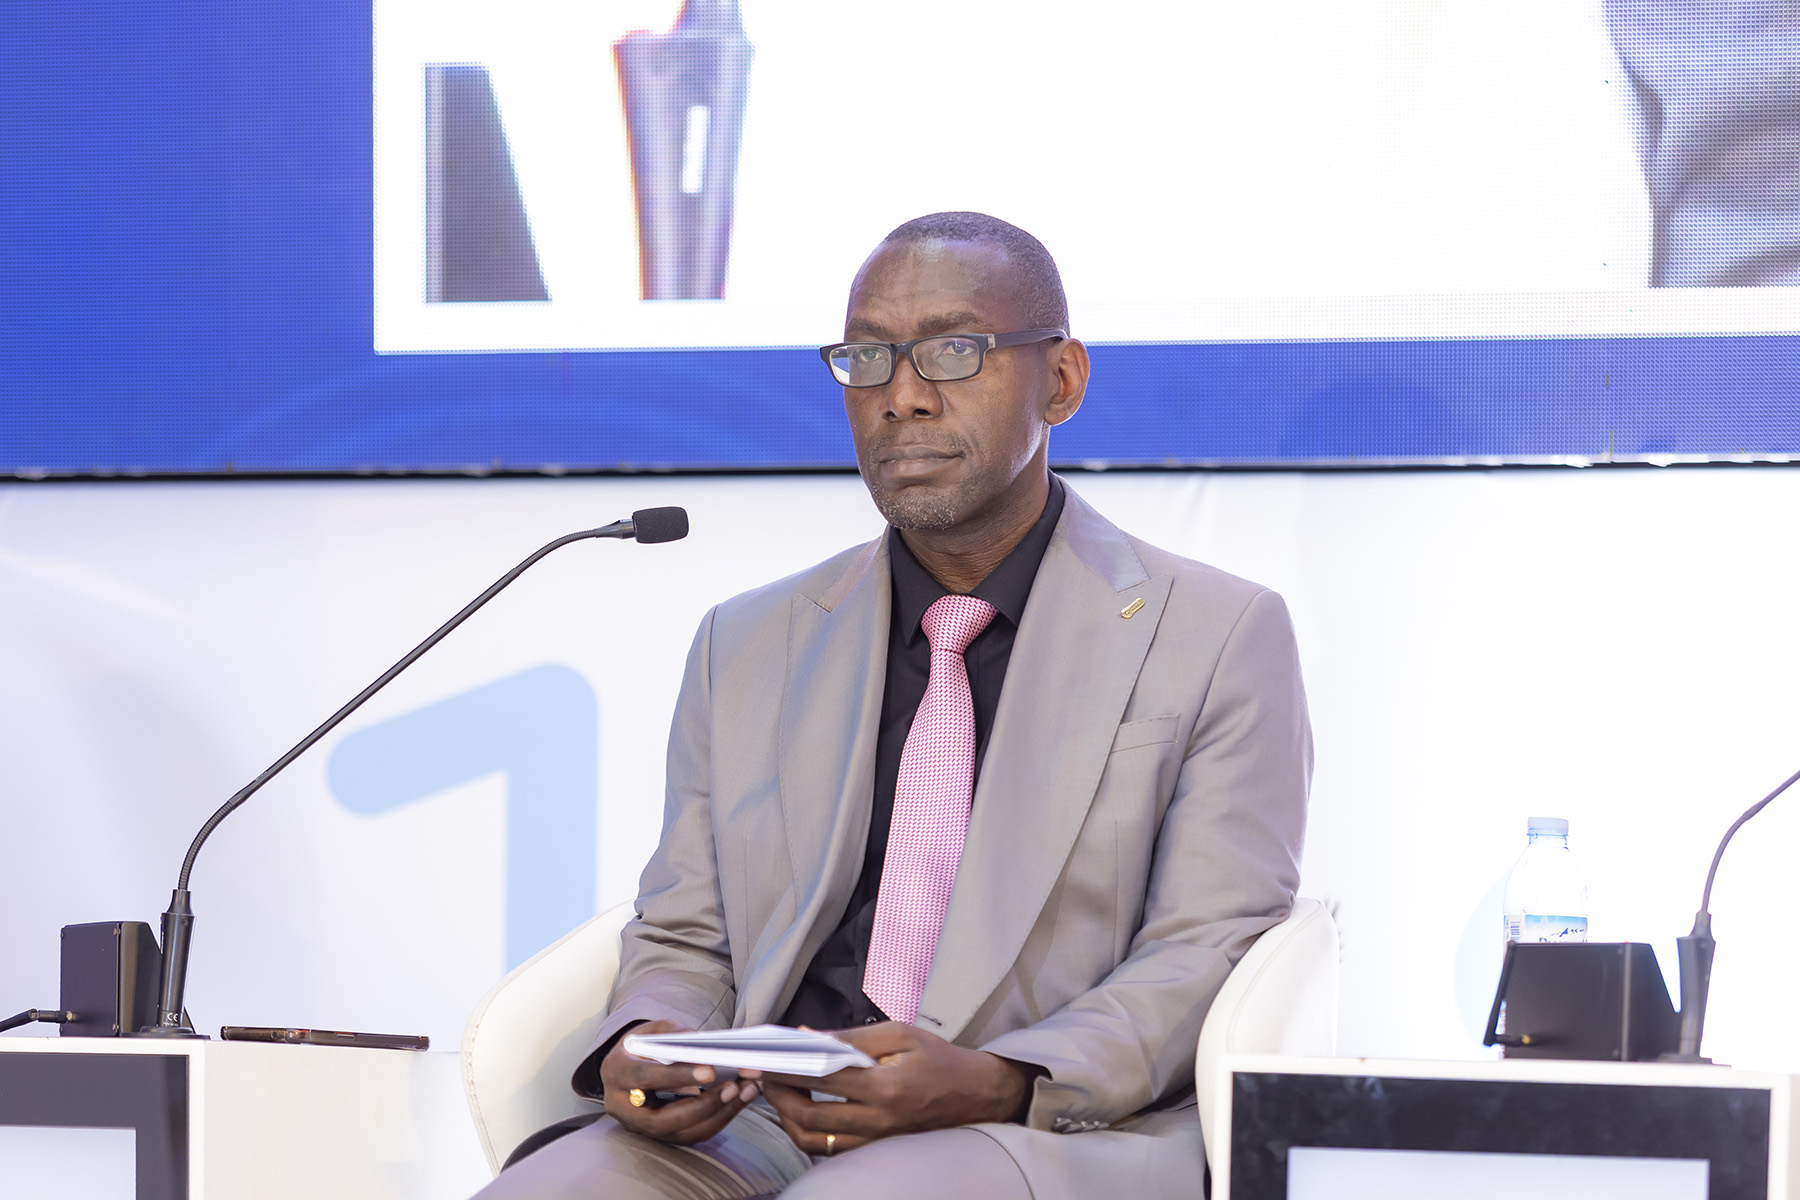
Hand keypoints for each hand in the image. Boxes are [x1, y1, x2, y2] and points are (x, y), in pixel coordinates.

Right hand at [600, 1020, 761, 1143]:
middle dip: (702, 1105)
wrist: (628, 1065)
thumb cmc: (643, 1044)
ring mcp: (639, 1126)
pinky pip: (689, 1135)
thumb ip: (676, 1035)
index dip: (678, 1076)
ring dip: (716, 1115)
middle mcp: (622, 1107)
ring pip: (679, 1133)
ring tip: (745, 1092)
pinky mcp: (657, 1135)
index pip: (646, 1078)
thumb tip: (706, 1046)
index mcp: (616, 1072)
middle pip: (662, 1119)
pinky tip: (737, 1101)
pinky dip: (717, 1120)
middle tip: (733, 1088)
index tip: (711, 1070)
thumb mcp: (655, 1029)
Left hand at [741, 1022, 1034, 1155]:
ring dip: (788, 1119)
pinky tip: (800, 1110)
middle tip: (762, 1078)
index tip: (760, 1060)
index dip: (785, 1070)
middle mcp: (879, 1121)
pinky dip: (808, 1132)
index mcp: (886, 1087)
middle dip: (778, 1097)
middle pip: (810, 1118)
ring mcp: (876, 1141)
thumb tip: (806, 1036)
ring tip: (777, 1093)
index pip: (821, 1079)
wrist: (974, 1094)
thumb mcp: (899, 1034)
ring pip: (815, 1142)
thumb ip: (850, 1038)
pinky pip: (830, 1149)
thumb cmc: (938, 1058)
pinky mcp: (875, 1150)